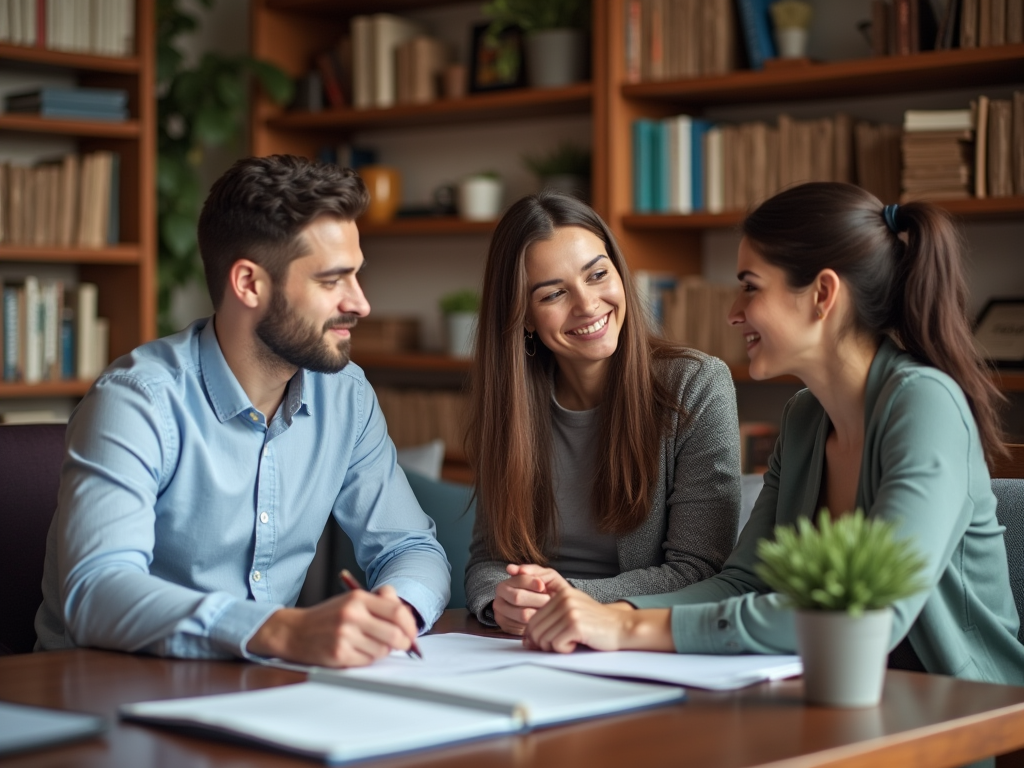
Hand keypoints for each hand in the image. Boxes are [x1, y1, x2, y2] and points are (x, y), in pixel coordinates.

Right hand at [247, 585, 417, 666]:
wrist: (295, 631)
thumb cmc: (328, 616)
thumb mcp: (353, 600)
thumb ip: (380, 603)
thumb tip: (407, 617)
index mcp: (358, 598)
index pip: (397, 611)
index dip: (410, 625)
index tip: (412, 632)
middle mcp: (352, 615)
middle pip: (395, 634)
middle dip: (404, 643)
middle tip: (403, 645)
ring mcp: (345, 635)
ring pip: (382, 650)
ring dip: (382, 651)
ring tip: (368, 644)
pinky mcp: (339, 654)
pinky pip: (367, 661)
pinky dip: (368, 659)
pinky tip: (356, 651)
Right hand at [492, 564, 568, 634]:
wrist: (546, 611)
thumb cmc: (545, 591)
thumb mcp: (543, 576)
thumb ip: (531, 570)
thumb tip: (511, 568)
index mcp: (505, 584)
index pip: (518, 580)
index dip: (532, 582)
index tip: (543, 586)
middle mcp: (499, 599)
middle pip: (517, 597)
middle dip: (537, 599)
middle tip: (549, 600)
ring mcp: (501, 615)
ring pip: (522, 614)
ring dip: (539, 611)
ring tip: (548, 609)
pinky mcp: (506, 628)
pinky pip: (524, 627)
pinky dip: (535, 623)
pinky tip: (540, 618)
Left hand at [524, 583, 673, 653]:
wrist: (623, 628)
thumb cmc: (598, 625)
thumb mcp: (574, 614)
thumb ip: (552, 620)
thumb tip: (527, 640)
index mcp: (561, 594)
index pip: (533, 619)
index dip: (534, 636)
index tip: (543, 644)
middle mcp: (564, 599)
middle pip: (535, 629)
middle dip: (543, 644)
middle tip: (560, 646)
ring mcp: (569, 611)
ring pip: (544, 639)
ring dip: (556, 647)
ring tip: (571, 643)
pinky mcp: (575, 624)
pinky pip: (556, 645)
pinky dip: (565, 650)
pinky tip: (577, 644)